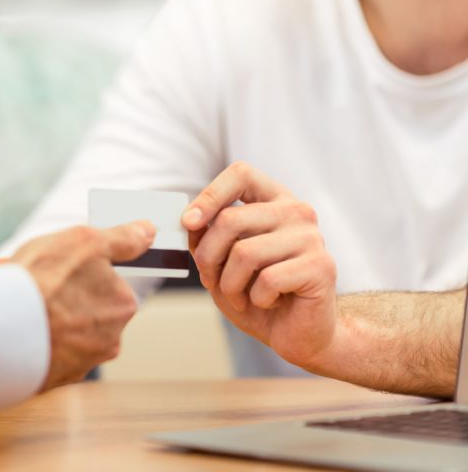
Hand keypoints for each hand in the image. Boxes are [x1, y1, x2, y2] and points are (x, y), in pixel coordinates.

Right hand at [11, 223, 154, 390]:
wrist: (1, 328)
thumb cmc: (44, 280)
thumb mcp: (86, 242)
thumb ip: (123, 238)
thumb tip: (148, 232)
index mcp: (123, 305)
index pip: (107, 284)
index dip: (79, 272)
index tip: (58, 269)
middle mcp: (110, 339)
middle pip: (86, 309)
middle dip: (63, 297)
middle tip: (34, 284)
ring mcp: (81, 363)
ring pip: (64, 332)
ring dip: (46, 318)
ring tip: (19, 303)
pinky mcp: (53, 378)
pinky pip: (45, 352)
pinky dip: (34, 340)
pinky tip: (16, 325)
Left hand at [182, 162, 337, 367]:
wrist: (299, 334)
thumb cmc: (257, 295)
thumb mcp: (221, 263)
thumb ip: (205, 237)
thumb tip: (188, 220)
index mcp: (274, 200)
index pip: (240, 173)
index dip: (209, 195)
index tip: (188, 222)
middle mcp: (296, 211)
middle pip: (230, 219)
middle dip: (208, 257)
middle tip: (213, 281)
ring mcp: (312, 237)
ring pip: (244, 252)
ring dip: (230, 285)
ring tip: (241, 296)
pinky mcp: (321, 266)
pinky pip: (267, 280)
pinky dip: (256, 299)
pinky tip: (269, 302)